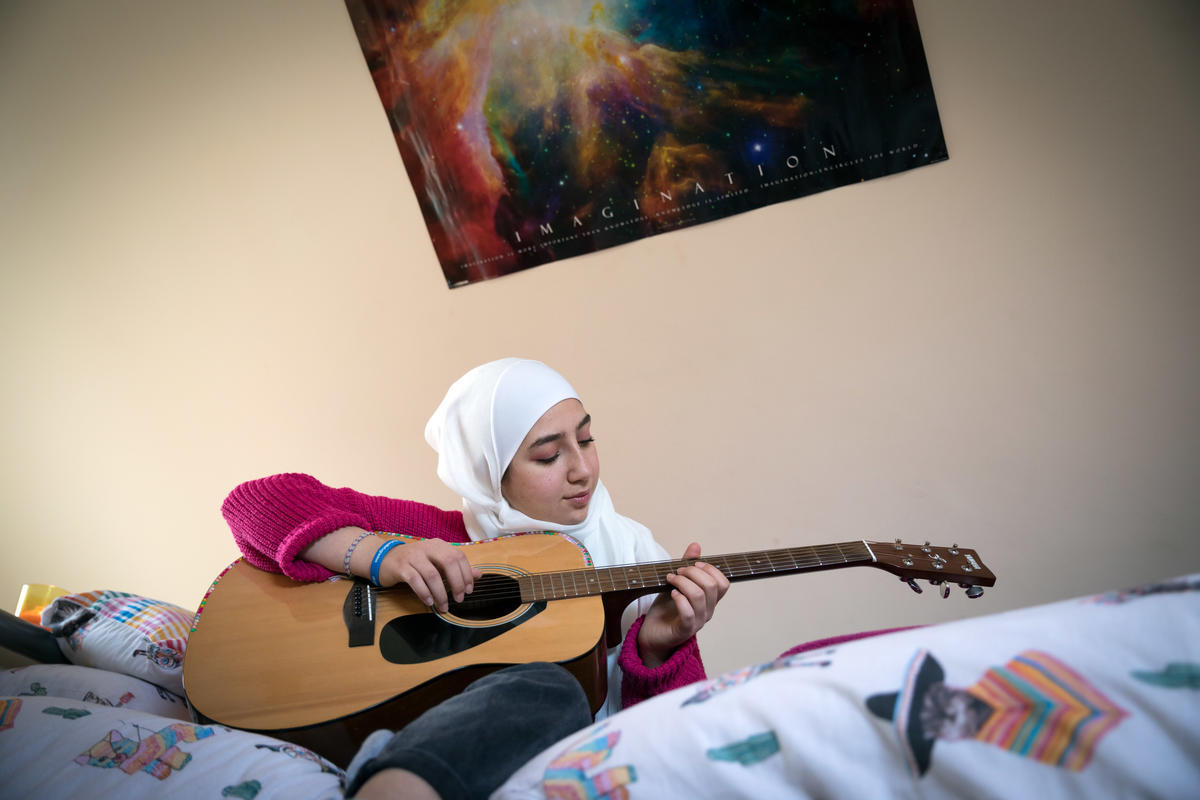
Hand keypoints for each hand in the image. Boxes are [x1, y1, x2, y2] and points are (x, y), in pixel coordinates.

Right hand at [377, 538, 480, 612]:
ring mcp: (413, 556)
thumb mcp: (436, 562)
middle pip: (448, 563)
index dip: (466, 574)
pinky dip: (424, 593)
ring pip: (432, 575)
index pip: (458, 557)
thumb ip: (457, 568)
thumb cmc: (414, 562)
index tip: (469, 590)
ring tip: (444, 606)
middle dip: (456, 583)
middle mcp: (427, 547)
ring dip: (440, 593)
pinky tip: (429, 602)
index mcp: (438, 545)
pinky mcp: (400, 567)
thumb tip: (478, 574)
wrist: (385, 559)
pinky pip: (415, 581)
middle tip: (459, 599)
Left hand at [636, 542, 729, 667]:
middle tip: (677, 571)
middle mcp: (707, 611)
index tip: (693, 564)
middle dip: (693, 572)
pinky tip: (672, 593)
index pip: (723, 583)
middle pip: (712, 586)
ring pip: (699, 596)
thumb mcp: (676, 583)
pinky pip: (688, 613)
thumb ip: (687, 566)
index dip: (710, 569)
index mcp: (709, 600)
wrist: (652, 634)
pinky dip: (679, 599)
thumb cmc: (666, 609)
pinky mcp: (684, 630)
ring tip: (670, 579)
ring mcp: (697, 622)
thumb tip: (696, 545)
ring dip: (683, 582)